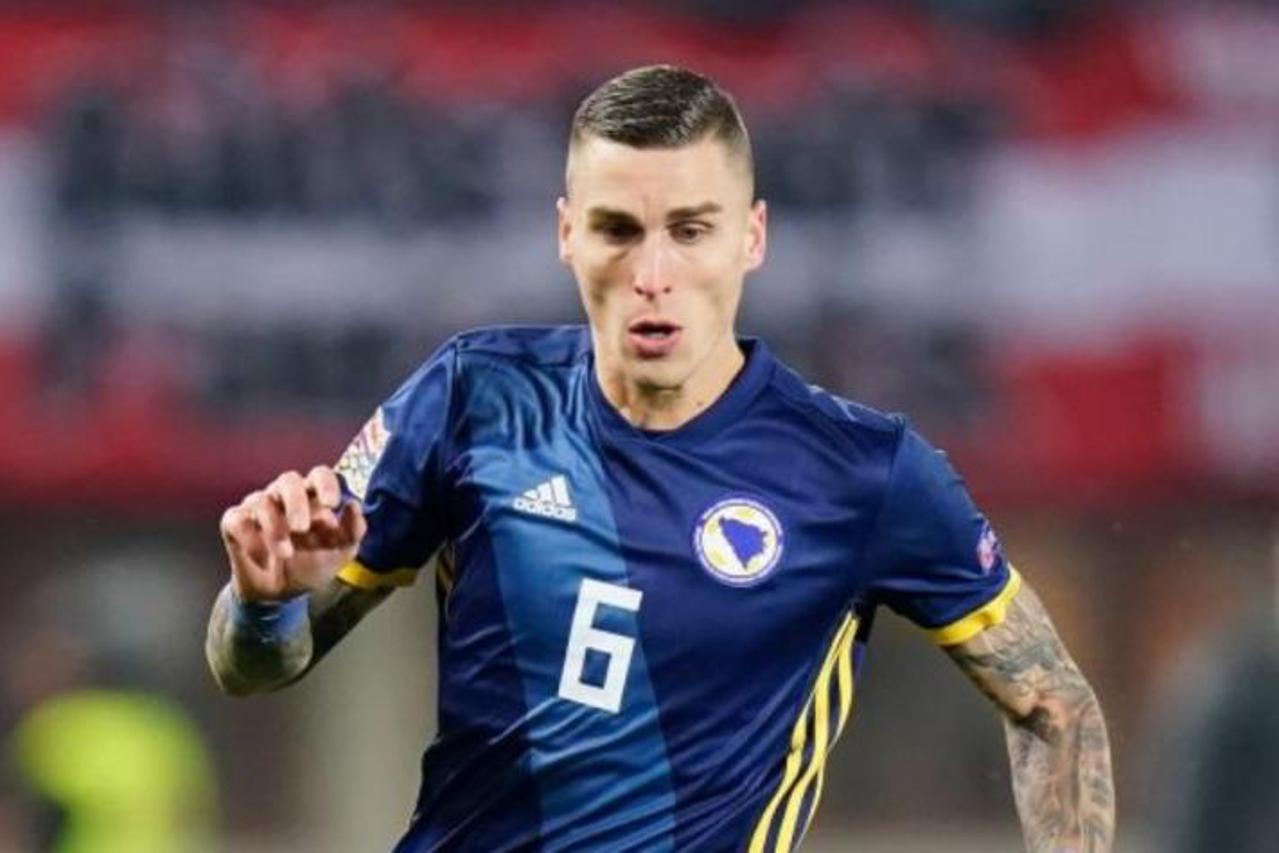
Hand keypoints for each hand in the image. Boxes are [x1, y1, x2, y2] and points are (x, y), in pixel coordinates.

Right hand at [219, 466, 366, 602]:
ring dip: (274, 528)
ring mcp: (258, 507)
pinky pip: (237, 519)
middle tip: (301, 528)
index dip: (326, 483)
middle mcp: (285, 496)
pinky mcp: (235, 523)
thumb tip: (354, 504)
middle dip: (296, 502)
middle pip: (288, 479)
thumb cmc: (312, 565)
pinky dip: (250, 539)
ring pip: (261, 500)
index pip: (319, 474)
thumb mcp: (340, 553)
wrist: (281, 595)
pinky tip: (263, 559)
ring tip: (285, 553)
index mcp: (313, 498)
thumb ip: (353, 531)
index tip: (332, 504)